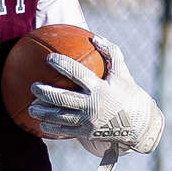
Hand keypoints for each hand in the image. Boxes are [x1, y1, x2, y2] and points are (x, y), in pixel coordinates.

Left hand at [28, 35, 163, 153]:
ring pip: (59, 117)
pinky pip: (65, 131)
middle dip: (44, 92)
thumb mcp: (123, 72)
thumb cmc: (130, 95)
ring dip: (43, 112)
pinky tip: (42, 124)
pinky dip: (52, 128)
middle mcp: (92, 105)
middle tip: (33, 86)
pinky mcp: (86, 133)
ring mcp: (88, 121)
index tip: (49, 58)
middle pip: (62, 98)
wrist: (140, 126)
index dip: (62, 64)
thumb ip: (111, 52)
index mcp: (100, 88)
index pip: (77, 73)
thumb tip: (94, 37)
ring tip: (31, 108)